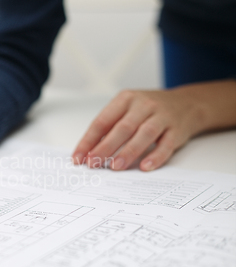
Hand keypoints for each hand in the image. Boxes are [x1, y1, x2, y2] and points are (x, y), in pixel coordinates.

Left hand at [72, 80, 235, 170]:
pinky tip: (145, 167)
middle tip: (93, 163)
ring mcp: (162, 117)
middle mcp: (143, 105)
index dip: (88, 141)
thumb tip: (87, 151)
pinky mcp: (177, 130)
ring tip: (114, 167)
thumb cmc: (149, 110)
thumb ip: (109, 127)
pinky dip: (155, 157)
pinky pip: (166, 145)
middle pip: (121, 128)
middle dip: (104, 148)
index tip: (78, 157)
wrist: (187, 103)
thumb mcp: (127, 110)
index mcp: (125, 99)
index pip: (102, 121)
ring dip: (127, 152)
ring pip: (143, 135)